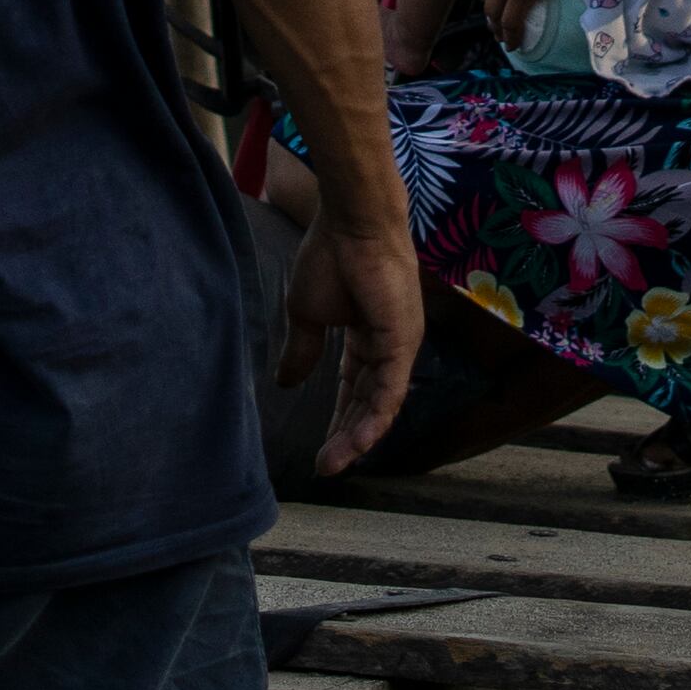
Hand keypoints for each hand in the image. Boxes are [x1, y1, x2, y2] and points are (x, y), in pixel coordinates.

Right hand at [280, 216, 426, 475]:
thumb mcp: (306, 314)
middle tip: (325, 466)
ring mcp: (400, 344)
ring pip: (381, 403)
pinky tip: (358, 442)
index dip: (338, 419)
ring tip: (334, 463)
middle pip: (368, 402)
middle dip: (345, 436)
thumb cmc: (328, 257)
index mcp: (366, 336)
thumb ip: (302, 351)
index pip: (354, 388)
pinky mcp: (404, 341)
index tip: (320, 449)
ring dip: (358, 436)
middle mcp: (388, 345)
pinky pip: (391, 389)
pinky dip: (375, 418)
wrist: (350, 223)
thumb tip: (286, 384)